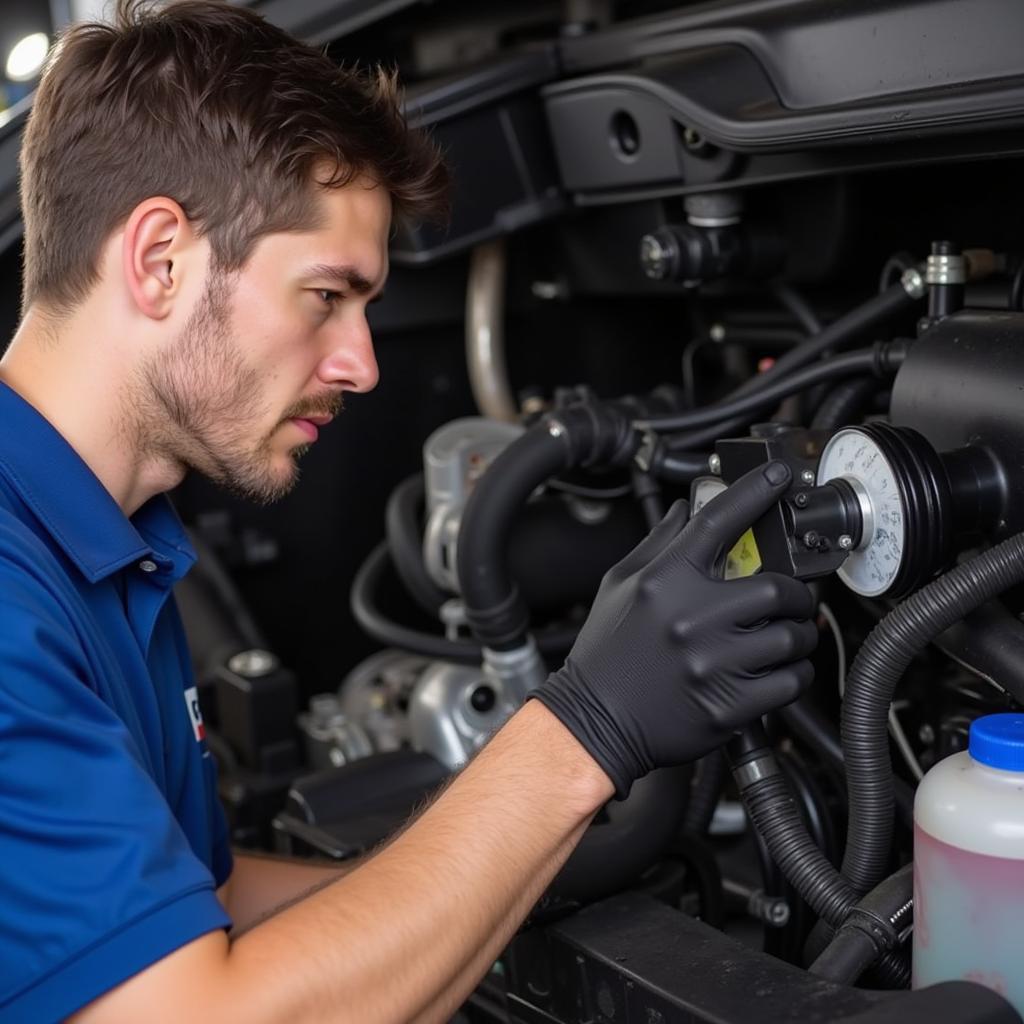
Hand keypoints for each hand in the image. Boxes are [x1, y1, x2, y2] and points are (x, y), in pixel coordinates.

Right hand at [531, 460, 816, 796]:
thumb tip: (687, 511)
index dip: (755, 492)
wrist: (594, 721)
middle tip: (794, 597)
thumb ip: (658, 544)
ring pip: (792, 637)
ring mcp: (712, 664)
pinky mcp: (728, 705)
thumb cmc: (605, 653)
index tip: (778, 478)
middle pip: (778, 587)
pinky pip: (790, 681)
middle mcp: (691, 619)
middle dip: (797, 592)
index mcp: (665, 582)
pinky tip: (778, 669)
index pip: (719, 522)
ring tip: (784, 636)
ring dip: (799, 633)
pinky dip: (795, 673)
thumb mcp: (619, 585)